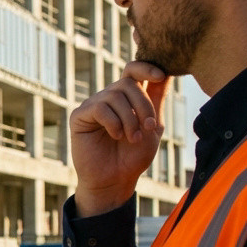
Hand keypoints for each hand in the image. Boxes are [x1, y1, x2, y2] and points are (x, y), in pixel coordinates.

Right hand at [69, 61, 168, 216]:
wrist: (115, 180)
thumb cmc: (133, 156)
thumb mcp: (152, 126)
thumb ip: (156, 100)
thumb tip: (167, 73)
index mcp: (127, 98)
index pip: (132, 69)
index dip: (146, 67)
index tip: (161, 76)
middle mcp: (108, 97)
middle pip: (128, 83)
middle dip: (143, 105)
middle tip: (148, 128)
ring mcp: (93, 105)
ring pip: (115, 95)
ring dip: (130, 119)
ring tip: (132, 138)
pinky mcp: (79, 116)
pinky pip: (99, 108)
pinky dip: (113, 123)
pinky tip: (116, 136)